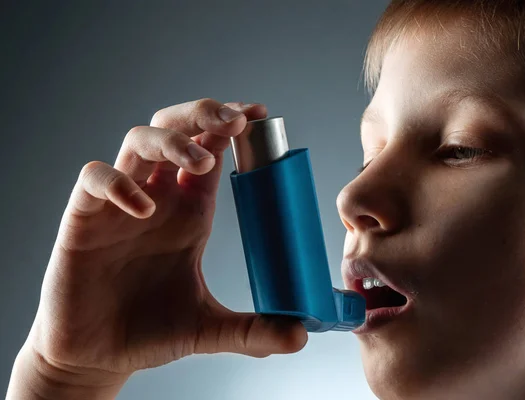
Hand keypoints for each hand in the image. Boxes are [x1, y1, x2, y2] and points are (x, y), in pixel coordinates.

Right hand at [7, 100, 306, 398]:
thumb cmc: (151, 332)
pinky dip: (118, 183)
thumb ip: (253, 331)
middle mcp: (158, 197)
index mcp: (191, 210)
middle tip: (233, 120)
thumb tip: (300, 337)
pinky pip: (94, 178)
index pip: (211, 148)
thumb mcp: (210, 329)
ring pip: (139, 140)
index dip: (231, 125)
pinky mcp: (84, 218)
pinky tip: (143, 208)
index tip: (259, 114)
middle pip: (175, 128)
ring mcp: (120, 204)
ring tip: (201, 162)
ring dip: (172, 140)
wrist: (99, 356)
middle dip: (202, 114)